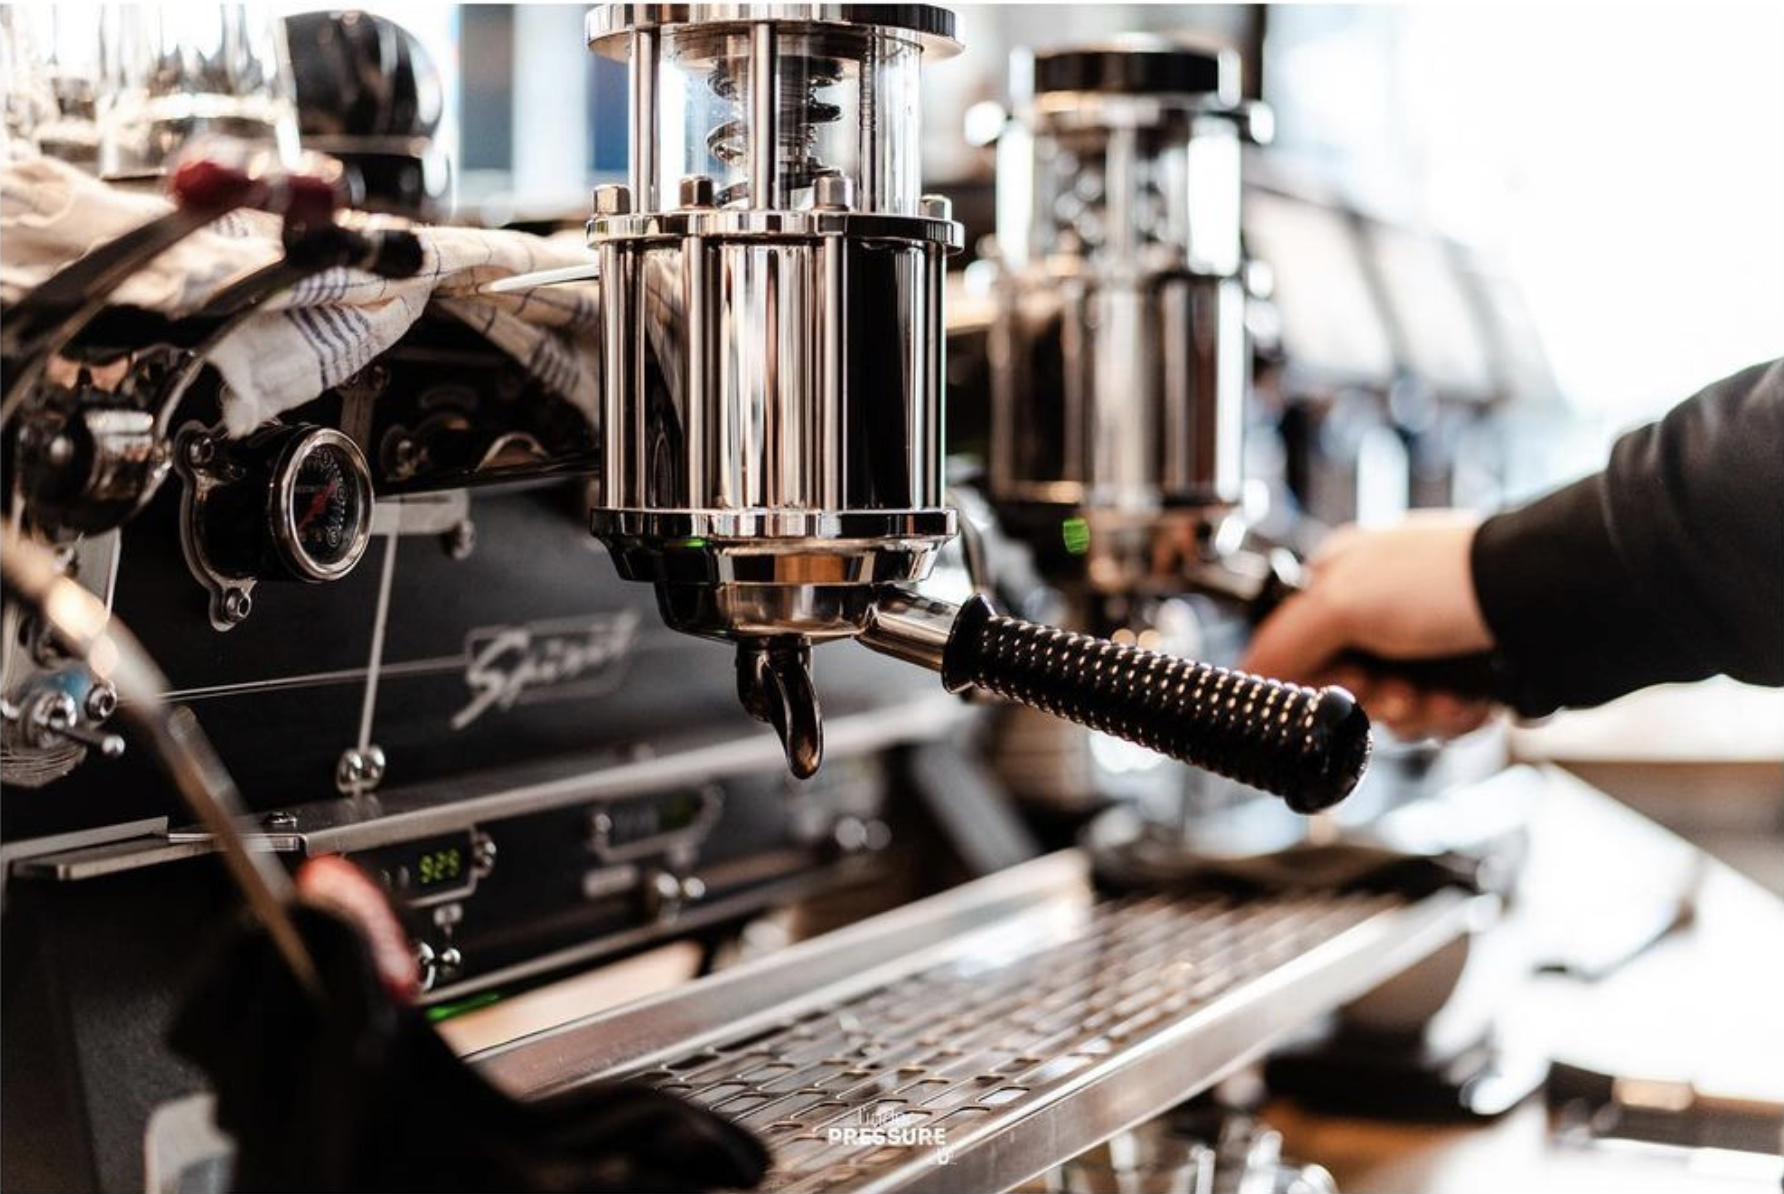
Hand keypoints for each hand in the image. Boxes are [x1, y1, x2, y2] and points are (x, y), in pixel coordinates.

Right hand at [1240, 512, 1498, 738]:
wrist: (1548, 601)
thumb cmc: (1450, 580)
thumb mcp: (1343, 601)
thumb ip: (1283, 641)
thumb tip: (1246, 674)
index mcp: (1343, 578)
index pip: (1297, 649)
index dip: (1315, 679)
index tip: (1335, 687)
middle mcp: (1381, 611)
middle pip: (1345, 691)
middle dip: (1374, 703)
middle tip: (1396, 689)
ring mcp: (1426, 645)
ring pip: (1394, 713)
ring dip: (1417, 715)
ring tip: (1440, 693)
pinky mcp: (1465, 674)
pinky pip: (1438, 719)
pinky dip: (1452, 717)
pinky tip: (1468, 697)